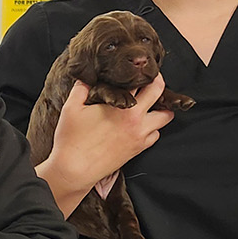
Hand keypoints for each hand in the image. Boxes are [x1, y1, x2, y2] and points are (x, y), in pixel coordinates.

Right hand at [36, 76, 175, 194]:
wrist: (74, 170)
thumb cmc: (71, 139)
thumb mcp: (71, 108)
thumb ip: (81, 88)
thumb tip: (86, 77)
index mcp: (123, 107)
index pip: (143, 82)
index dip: (142, 72)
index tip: (139, 68)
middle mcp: (137, 120)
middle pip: (160, 95)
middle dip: (158, 84)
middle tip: (150, 80)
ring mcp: (140, 136)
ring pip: (165, 117)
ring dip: (160, 108)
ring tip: (149, 103)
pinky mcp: (138, 149)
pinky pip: (155, 135)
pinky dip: (152, 128)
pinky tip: (140, 124)